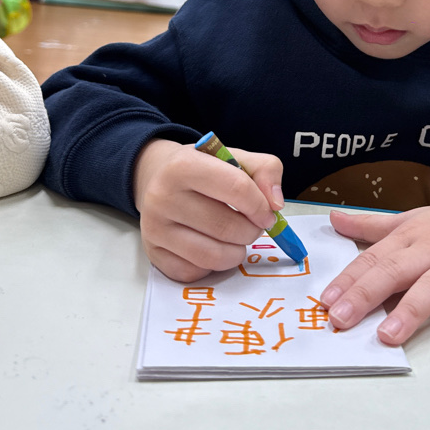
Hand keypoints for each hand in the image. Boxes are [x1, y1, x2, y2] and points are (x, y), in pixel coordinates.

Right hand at [133, 138, 283, 282]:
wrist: (158, 177)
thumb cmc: (203, 168)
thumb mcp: (234, 156)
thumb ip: (266, 170)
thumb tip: (276, 204)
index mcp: (184, 165)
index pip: (237, 188)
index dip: (261, 206)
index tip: (268, 213)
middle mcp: (162, 196)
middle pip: (226, 227)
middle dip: (251, 231)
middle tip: (253, 226)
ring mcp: (155, 228)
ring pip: (213, 256)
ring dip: (237, 252)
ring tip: (237, 238)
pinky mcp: (154, 254)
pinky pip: (196, 272)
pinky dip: (213, 265)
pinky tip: (213, 246)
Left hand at [320, 180, 429, 347]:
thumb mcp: (411, 219)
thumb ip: (372, 225)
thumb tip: (333, 219)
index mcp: (409, 236)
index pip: (373, 259)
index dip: (349, 280)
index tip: (325, 302)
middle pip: (396, 271)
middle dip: (366, 295)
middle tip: (341, 321)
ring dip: (411, 311)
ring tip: (388, 336)